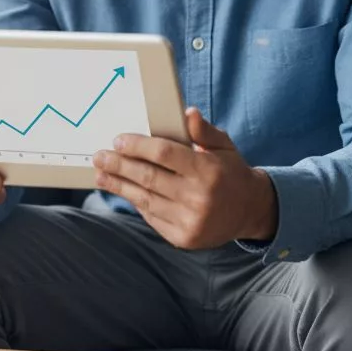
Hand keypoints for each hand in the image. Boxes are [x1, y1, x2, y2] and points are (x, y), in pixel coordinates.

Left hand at [92, 107, 277, 249]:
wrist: (251, 211)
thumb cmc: (231, 172)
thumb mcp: (224, 146)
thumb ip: (203, 131)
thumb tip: (187, 112)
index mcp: (208, 170)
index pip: (165, 154)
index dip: (138, 146)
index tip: (118, 140)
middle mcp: (199, 197)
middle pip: (149, 177)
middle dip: (120, 165)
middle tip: (100, 156)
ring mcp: (190, 221)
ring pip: (145, 199)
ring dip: (119, 185)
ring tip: (101, 174)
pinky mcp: (183, 238)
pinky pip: (152, 216)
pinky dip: (136, 202)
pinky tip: (122, 190)